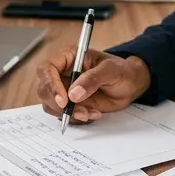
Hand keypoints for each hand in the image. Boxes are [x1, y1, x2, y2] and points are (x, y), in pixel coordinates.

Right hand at [35, 48, 150, 122]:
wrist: (130, 85)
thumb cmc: (122, 71)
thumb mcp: (111, 70)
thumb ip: (93, 79)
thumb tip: (73, 94)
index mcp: (68, 57)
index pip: (47, 68)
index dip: (51, 84)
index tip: (64, 100)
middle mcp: (61, 73)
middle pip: (44, 89)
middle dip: (59, 104)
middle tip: (80, 111)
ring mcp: (64, 89)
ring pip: (51, 105)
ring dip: (69, 113)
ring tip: (91, 112)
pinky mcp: (69, 103)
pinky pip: (62, 114)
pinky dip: (75, 118)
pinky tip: (92, 113)